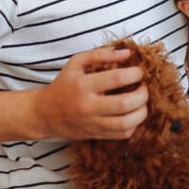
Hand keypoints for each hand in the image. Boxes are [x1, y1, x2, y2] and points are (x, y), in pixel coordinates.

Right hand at [33, 47, 147, 139]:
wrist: (45, 114)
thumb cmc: (63, 85)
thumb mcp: (75, 63)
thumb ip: (100, 54)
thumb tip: (127, 53)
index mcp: (83, 85)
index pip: (117, 78)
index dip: (135, 74)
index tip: (139, 72)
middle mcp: (88, 106)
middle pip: (125, 104)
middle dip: (142, 94)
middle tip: (143, 87)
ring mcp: (92, 123)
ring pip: (126, 123)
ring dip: (142, 112)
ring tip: (141, 102)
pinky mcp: (96, 135)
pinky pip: (122, 134)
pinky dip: (134, 124)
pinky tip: (132, 114)